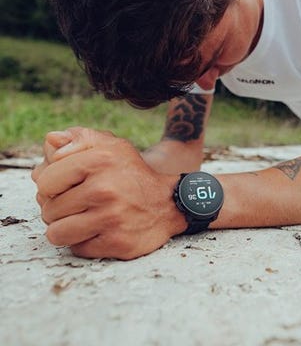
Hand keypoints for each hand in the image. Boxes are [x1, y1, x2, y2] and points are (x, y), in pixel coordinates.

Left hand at [31, 127, 186, 259]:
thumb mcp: (112, 146)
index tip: (70, 185)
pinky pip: (76, 249)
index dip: (53, 185)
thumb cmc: (131, 173)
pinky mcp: (116, 243)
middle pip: (48, 209)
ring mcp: (110, 218)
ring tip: (85, 218)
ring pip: (57, 234)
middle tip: (82, 203)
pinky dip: (84, 242)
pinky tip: (100, 230)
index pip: (44, 181)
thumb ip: (78, 138)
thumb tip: (50, 141)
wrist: (168, 203)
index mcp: (99, 160)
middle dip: (60, 208)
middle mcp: (104, 189)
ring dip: (67, 228)